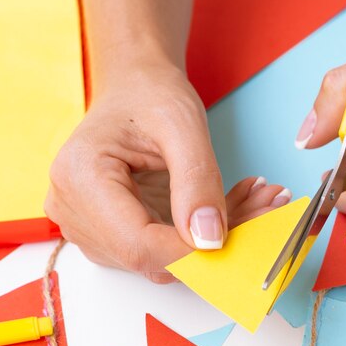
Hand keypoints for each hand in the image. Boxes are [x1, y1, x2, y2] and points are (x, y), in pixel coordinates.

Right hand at [45, 65, 291, 282]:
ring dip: (220, 237)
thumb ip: (197, 182)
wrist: (136, 87)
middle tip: (269, 205)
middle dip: (218, 243)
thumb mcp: (182, 125)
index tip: (244, 235)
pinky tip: (238, 203)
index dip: (193, 253)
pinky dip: (208, 231)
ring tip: (259, 198)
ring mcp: (94, 227)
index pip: (138, 244)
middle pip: (154, 256)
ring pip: (166, 258)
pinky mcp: (117, 232)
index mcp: (81, 179)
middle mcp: (75, 211)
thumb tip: (210, 240)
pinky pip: (168, 248)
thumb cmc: (150, 94)